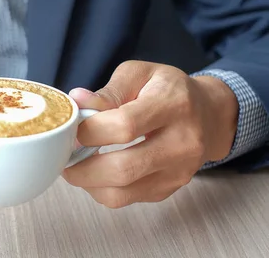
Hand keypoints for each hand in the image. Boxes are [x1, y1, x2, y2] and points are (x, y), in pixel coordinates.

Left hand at [63, 60, 237, 208]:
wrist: (209, 114)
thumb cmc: (168, 90)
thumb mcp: (140, 74)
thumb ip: (108, 90)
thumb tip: (77, 101)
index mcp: (173, 105)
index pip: (124, 126)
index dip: (89, 130)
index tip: (72, 127)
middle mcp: (182, 143)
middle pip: (123, 168)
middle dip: (81, 166)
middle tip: (64, 154)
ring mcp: (178, 171)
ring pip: (121, 192)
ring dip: (87, 181)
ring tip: (75, 164)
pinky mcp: (169, 189)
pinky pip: (126, 198)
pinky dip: (101, 188)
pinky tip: (95, 171)